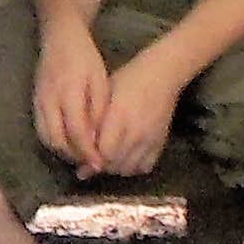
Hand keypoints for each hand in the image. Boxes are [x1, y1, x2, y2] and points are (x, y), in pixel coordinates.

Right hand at [32, 22, 109, 173]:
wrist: (59, 37)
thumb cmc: (84, 57)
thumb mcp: (100, 81)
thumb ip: (98, 110)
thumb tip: (99, 138)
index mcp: (69, 93)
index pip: (77, 132)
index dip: (88, 151)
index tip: (100, 163)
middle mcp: (49, 101)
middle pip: (57, 140)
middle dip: (75, 156)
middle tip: (91, 162)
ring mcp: (38, 102)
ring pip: (46, 138)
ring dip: (63, 152)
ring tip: (81, 155)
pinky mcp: (34, 103)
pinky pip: (41, 130)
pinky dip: (54, 142)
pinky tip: (68, 143)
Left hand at [88, 49, 183, 179]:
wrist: (163, 75)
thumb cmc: (129, 80)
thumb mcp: (105, 95)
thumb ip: (93, 121)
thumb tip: (81, 146)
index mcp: (119, 116)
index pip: (103, 152)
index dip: (91, 157)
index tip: (84, 151)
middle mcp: (136, 131)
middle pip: (114, 164)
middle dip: (100, 164)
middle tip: (93, 155)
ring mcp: (150, 139)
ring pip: (127, 169)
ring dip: (115, 167)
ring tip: (108, 155)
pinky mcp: (160, 143)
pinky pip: (144, 167)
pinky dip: (132, 167)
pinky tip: (125, 156)